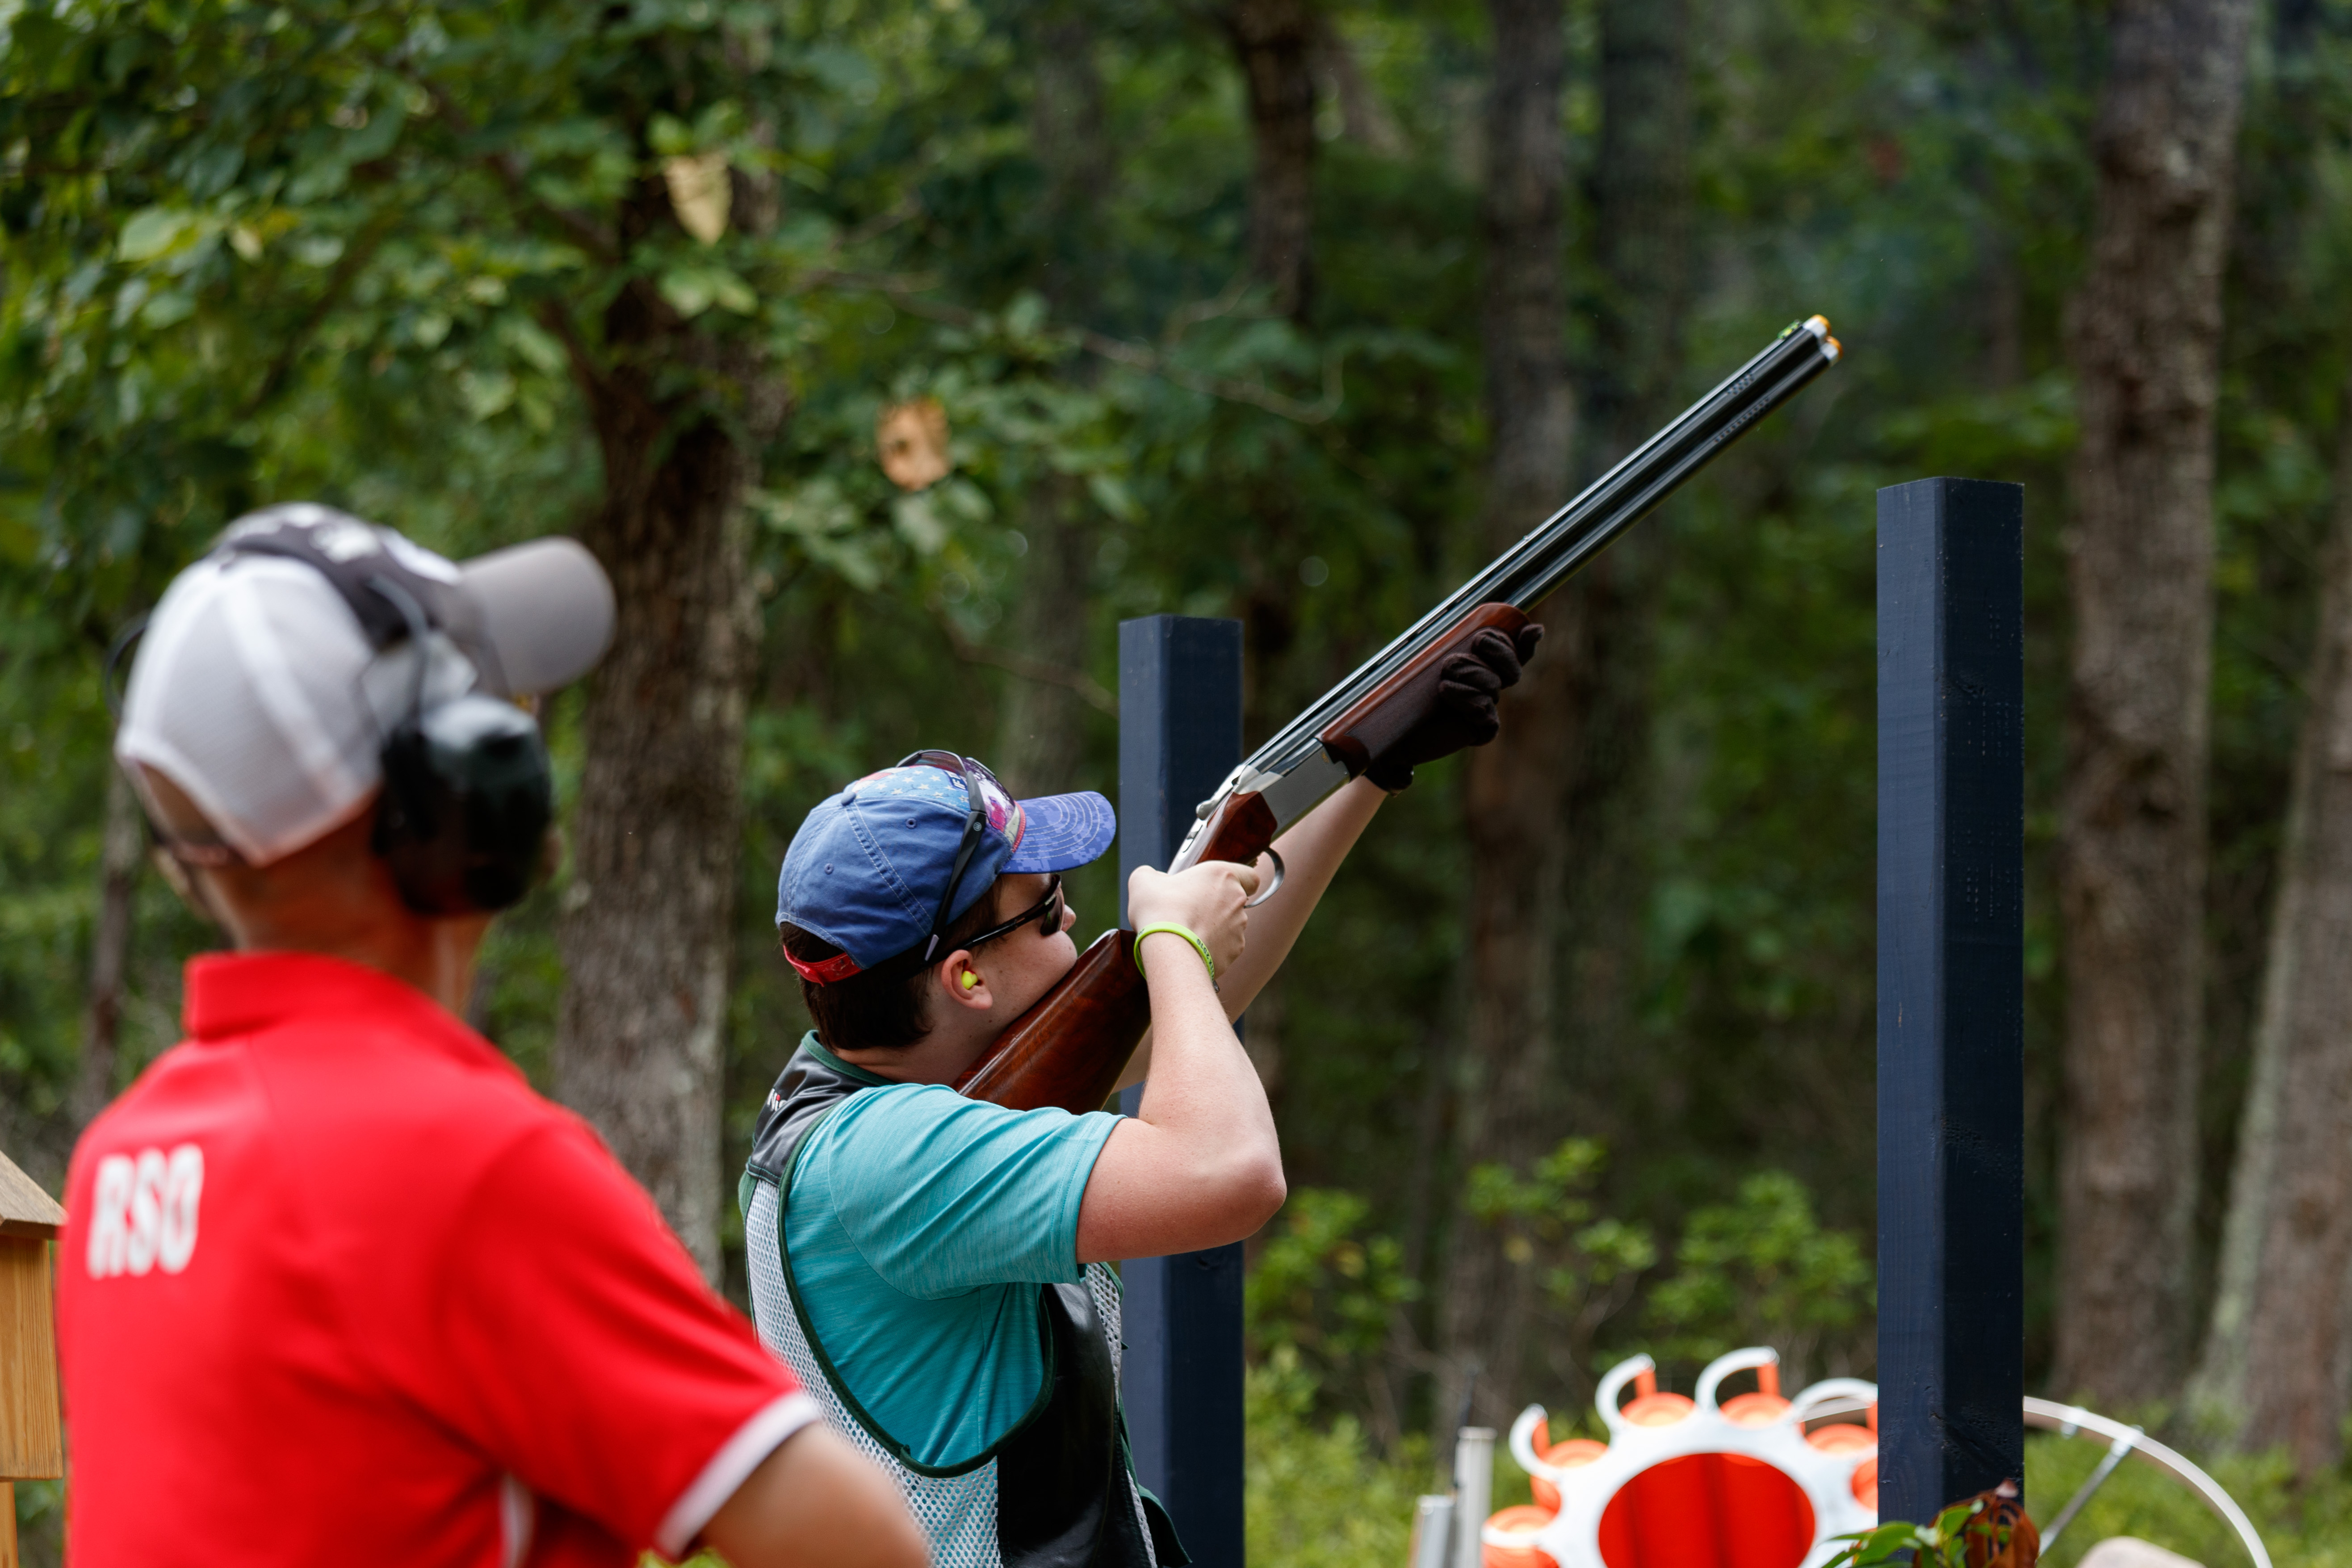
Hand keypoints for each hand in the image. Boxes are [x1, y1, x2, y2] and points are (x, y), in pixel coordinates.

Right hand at [1127, 860, 1259, 977]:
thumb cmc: (1159, 910)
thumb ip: (1154, 875)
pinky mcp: (1233, 952)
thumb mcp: (1144, 881)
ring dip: (1214, 928)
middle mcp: (1236, 900)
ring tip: (1187, 933)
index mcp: (1222, 875)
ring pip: (1230, 925)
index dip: (1239, 881)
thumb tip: (1157, 881)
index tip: (1219, 887)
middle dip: (1216, 906)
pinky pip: (1225, 947)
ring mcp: (1238, 928)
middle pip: (1234, 902)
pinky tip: (1192, 948)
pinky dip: (1212, 948)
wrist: (1168, 950)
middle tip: (1190, 911)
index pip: (1249, 876)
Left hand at [1365, 622, 1543, 791]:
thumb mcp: (1435, 656)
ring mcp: (1488, 710)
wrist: (1391, 724)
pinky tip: (1445, 692)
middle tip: (1454, 658)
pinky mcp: (1482, 730)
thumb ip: (1462, 641)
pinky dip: (1464, 697)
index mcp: (1484, 666)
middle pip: (1511, 668)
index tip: (1501, 637)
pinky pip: (1485, 708)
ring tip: (1441, 680)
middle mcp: (1490, 688)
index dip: (1518, 643)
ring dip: (1466, 675)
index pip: (1516, 653)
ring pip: (1493, 684)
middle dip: (1488, 654)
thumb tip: (1531, 630)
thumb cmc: (1410, 689)